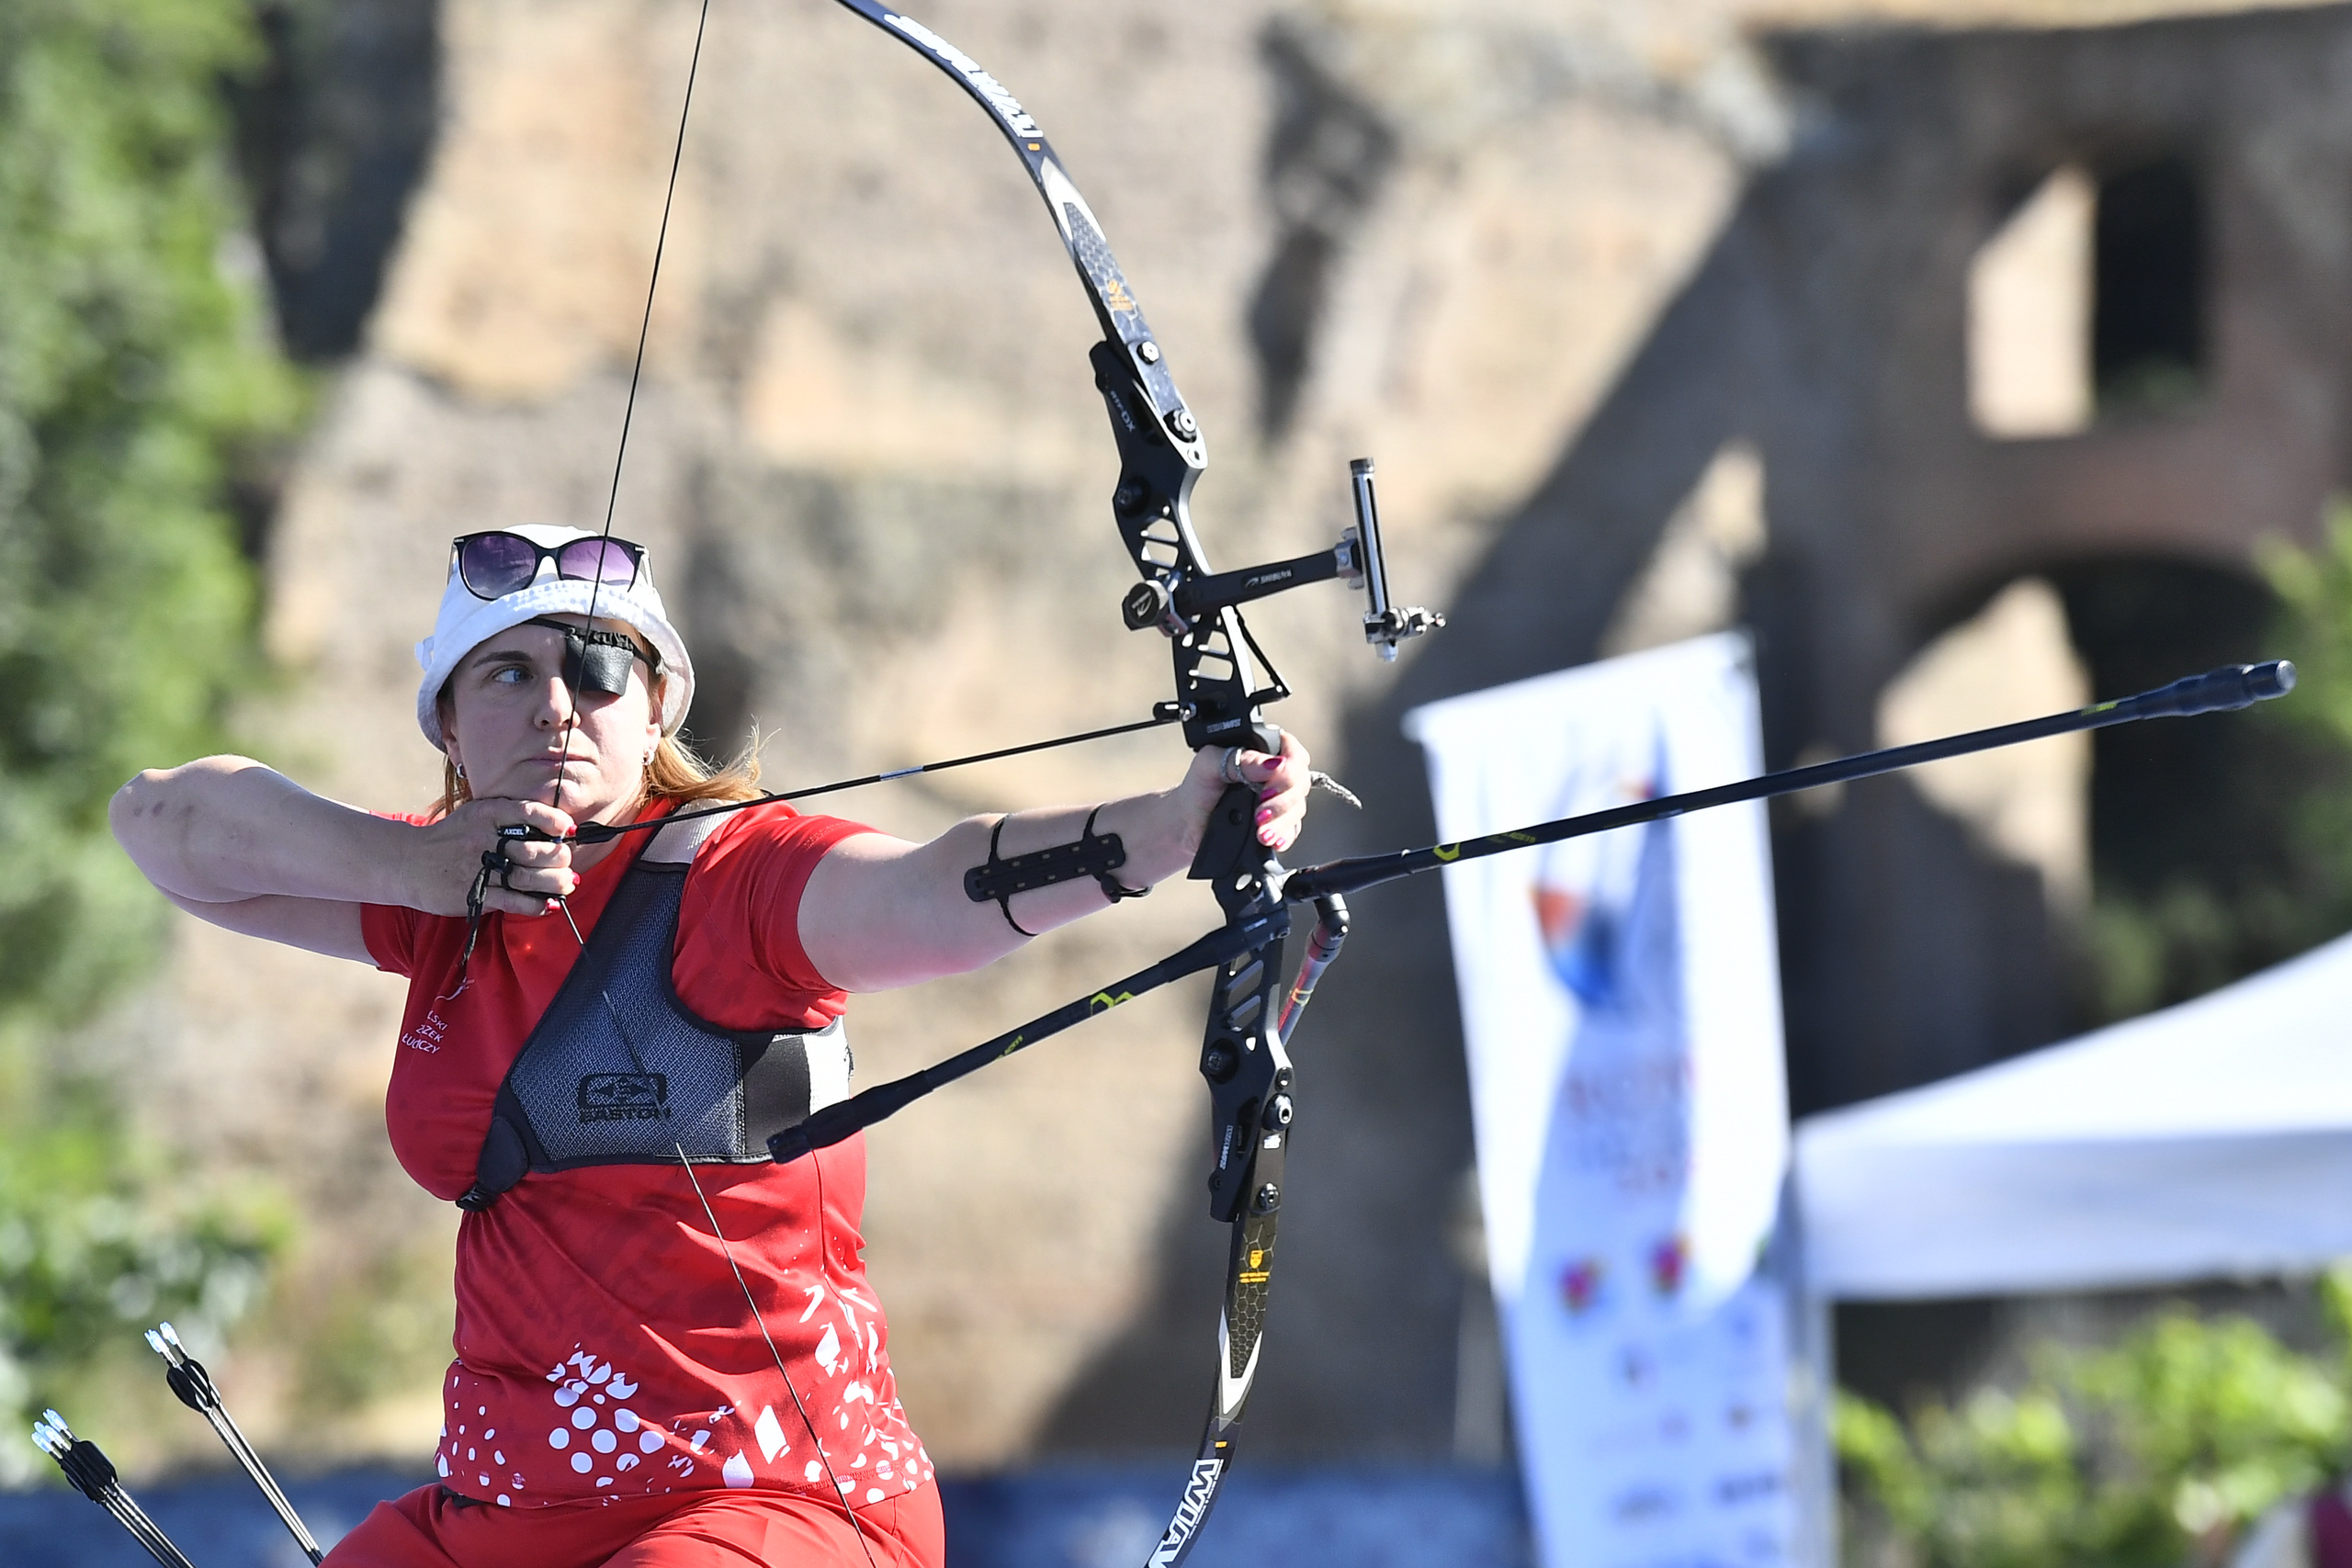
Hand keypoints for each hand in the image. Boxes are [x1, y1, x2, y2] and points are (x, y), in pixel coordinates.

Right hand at [412, 797, 578, 916]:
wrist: (406, 862)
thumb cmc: (449, 838)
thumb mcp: (475, 815)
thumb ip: (507, 817)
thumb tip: (553, 828)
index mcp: (486, 814)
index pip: (529, 812)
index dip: (554, 821)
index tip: (567, 830)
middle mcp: (484, 839)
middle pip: (535, 849)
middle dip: (560, 857)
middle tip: (566, 862)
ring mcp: (479, 868)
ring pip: (529, 877)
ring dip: (555, 882)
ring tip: (566, 884)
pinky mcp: (475, 893)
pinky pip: (514, 901)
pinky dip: (537, 904)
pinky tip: (549, 903)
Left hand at [1181, 732, 1312, 856]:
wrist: (1185, 826)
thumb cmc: (1197, 790)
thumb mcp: (1208, 764)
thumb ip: (1239, 758)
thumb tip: (1272, 764)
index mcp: (1260, 754)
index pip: (1292, 752)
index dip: (1289, 766)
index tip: (1271, 779)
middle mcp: (1274, 777)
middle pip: (1299, 782)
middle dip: (1283, 798)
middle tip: (1261, 807)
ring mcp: (1277, 802)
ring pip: (1297, 808)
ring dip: (1281, 820)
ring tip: (1260, 830)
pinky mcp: (1276, 826)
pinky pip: (1292, 831)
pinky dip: (1284, 836)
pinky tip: (1272, 839)